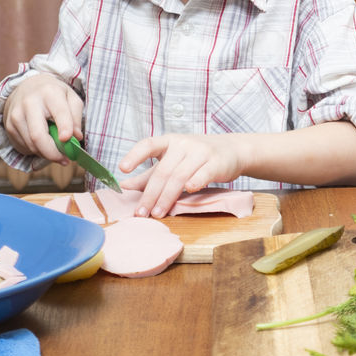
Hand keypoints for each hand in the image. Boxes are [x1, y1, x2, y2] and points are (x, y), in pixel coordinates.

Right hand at [0, 75, 84, 162]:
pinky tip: (44, 145)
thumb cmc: (54, 94)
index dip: (65, 128)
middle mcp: (29, 104)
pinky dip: (36, 151)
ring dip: (46, 154)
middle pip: (38, 136)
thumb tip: (76, 137)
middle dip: (53, 153)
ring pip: (31, 145)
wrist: (27, 87)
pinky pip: (24, 146)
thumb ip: (76, 117)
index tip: (70, 140)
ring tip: (58, 152)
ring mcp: (16, 116)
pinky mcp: (9, 126)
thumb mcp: (71, 98)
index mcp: (49, 93)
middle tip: (66, 160)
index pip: (59, 113)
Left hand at [118, 133, 243, 216]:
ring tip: (158, 213)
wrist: (232, 150)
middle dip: (150, 194)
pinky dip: (195, 182)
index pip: (148, 145)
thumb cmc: (197, 156)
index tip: (123, 168)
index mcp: (169, 142)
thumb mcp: (172, 161)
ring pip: (179, 176)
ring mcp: (201, 152)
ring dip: (167, 196)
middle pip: (163, 171)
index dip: (135, 156)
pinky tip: (188, 191)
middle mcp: (183, 145)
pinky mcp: (216, 162)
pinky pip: (203, 173)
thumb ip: (149, 174)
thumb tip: (124, 186)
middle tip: (141, 212)